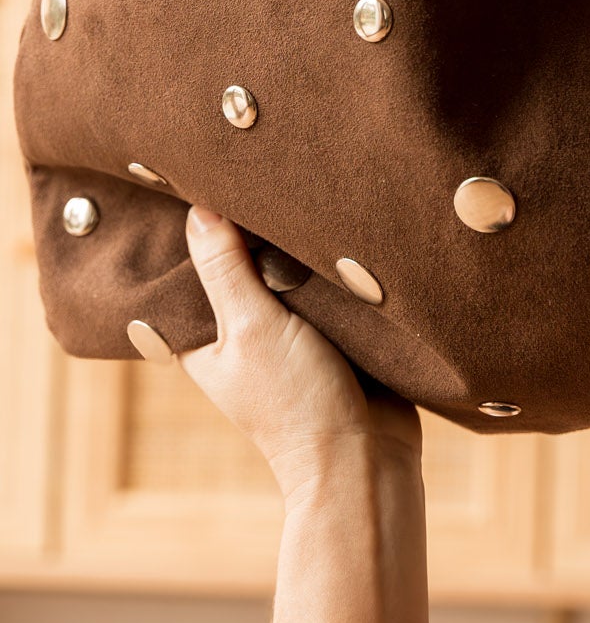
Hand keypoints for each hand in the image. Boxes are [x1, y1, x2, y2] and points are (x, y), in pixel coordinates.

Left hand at [179, 206, 421, 505]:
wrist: (369, 455)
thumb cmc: (297, 403)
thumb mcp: (253, 328)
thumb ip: (225, 270)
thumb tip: (197, 208)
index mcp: (204, 339)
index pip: (187, 269)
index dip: (195, 227)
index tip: (205, 177)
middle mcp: (240, 332)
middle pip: (236, 262)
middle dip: (249, 227)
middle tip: (259, 167)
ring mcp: (286, 331)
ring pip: (282, 269)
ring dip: (293, 242)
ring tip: (300, 184)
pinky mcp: (330, 330)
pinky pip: (320, 283)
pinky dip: (325, 261)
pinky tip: (335, 221)